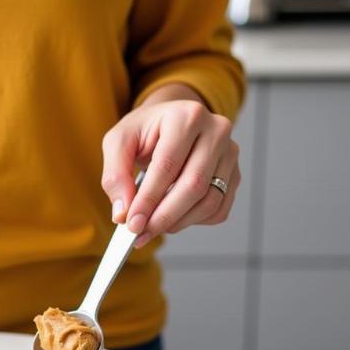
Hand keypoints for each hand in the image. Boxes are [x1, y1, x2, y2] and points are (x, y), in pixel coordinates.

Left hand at [101, 90, 239, 247]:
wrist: (170, 123)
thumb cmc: (146, 131)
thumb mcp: (119, 142)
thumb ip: (115, 175)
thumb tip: (123, 213)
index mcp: (186, 116)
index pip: (168, 166)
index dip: (148, 199)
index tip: (132, 223)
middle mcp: (216, 131)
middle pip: (194, 186)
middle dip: (164, 216)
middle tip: (141, 233)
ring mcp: (230, 154)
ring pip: (209, 202)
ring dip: (178, 222)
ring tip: (153, 227)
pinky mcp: (234, 175)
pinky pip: (218, 209)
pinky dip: (194, 221)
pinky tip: (174, 218)